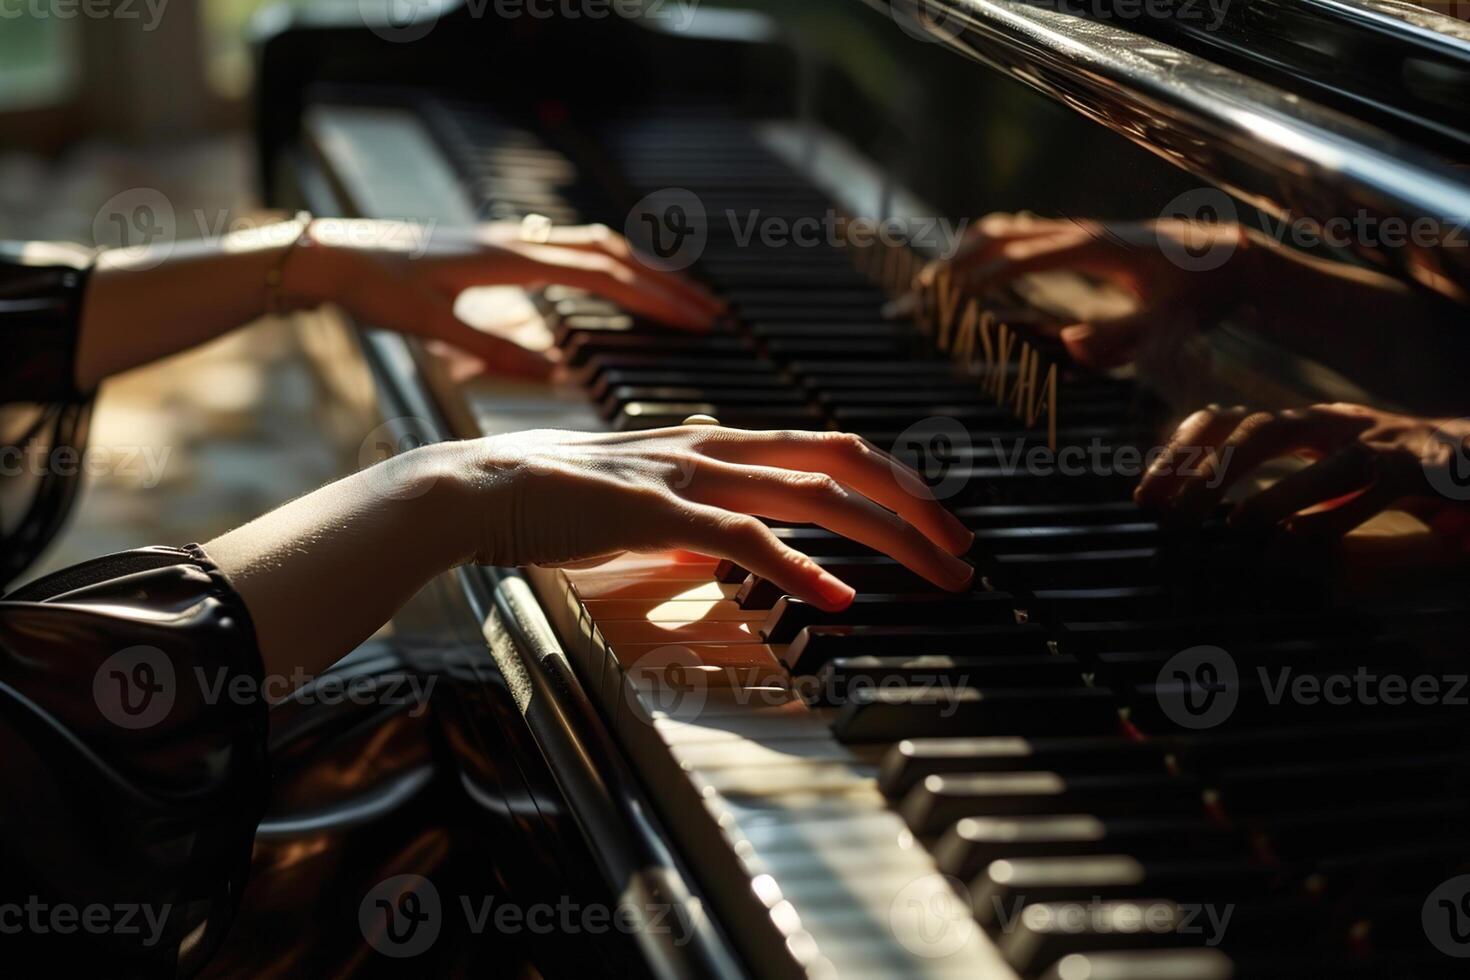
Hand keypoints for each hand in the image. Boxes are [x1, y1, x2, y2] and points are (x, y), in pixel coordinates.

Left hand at [293, 219, 724, 379]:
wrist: (333, 254)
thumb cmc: (376, 289)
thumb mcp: (435, 327)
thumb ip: (496, 350)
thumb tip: (557, 373)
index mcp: (513, 261)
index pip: (604, 275)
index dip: (655, 298)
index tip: (696, 319)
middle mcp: (521, 242)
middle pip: (614, 255)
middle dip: (666, 284)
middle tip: (710, 313)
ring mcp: (513, 241)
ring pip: (596, 246)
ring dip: (642, 270)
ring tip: (678, 298)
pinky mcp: (502, 248)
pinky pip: (571, 249)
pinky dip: (608, 265)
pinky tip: (616, 284)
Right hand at [452, 426, 976, 609]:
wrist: (480, 489)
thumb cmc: (560, 500)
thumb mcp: (649, 506)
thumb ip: (699, 521)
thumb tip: (737, 548)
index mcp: (718, 445)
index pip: (828, 450)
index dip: (892, 483)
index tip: (934, 525)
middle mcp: (714, 447)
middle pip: (842, 462)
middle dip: (916, 507)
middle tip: (964, 554)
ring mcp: (686, 473)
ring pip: (811, 493)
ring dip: (888, 535)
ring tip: (938, 573)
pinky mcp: (652, 508)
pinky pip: (739, 535)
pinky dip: (796, 566)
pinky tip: (835, 599)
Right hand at [918, 213, 1246, 367]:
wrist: (1229, 260)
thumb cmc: (1200, 295)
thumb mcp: (1170, 325)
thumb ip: (1124, 338)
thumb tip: (1071, 345)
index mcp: (1091, 247)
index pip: (1021, 256)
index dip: (983, 277)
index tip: (949, 300)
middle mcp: (1078, 232)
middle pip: (1000, 235)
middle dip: (958, 261)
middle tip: (922, 291)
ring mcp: (1077, 232)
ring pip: (1005, 230)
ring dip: (965, 252)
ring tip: (934, 284)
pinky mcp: (1080, 240)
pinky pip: (1021, 237)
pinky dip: (987, 251)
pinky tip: (972, 274)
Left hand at [1135, 402, 1469, 536]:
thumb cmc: (1404, 481)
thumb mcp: (1330, 489)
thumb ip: (1280, 502)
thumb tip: (1212, 528)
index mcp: (1305, 427)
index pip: (1226, 422)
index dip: (1180, 452)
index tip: (1144, 496)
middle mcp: (1337, 424)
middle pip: (1260, 427)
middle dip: (1211, 470)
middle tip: (1176, 518)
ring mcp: (1386, 441)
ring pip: (1327, 458)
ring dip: (1277, 490)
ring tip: (1237, 525)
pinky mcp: (1431, 467)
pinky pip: (1382, 487)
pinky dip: (1341, 513)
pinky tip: (1301, 542)